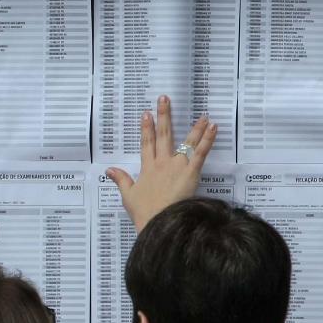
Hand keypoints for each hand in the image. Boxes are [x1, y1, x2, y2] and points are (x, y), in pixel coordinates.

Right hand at [105, 95, 217, 231]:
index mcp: (147, 169)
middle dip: (164, 116)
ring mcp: (177, 166)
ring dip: (194, 127)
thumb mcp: (128, 196)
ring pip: (186, 142)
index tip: (146, 114)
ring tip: (202, 115)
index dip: (146, 129)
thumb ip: (121, 180)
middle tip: (165, 99)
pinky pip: (200, 153)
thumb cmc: (144, 212)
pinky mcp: (191, 173)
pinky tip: (212, 127)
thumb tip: (109, 170)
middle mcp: (162, 163)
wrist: (158, 223)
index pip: (147, 144)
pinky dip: (207, 139)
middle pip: (163, 136)